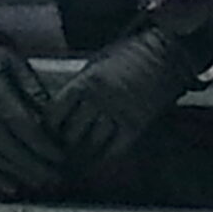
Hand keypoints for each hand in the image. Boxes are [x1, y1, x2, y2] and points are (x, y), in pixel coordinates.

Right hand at [0, 44, 63, 198]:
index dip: (45, 147)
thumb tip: (52, 113)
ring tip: (40, 184)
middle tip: (56, 178)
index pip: (27, 130)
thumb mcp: (15, 63)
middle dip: (37, 168)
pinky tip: (11, 187)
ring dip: (20, 175)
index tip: (61, 157)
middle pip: (14, 151)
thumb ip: (33, 89)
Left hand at [44, 22, 207, 177]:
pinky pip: (114, 149)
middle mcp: (99, 99)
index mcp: (86, 81)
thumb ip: (79, 86)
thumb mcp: (96, 63)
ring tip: (78, 157)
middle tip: (62, 149)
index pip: (56, 113)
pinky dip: (103, 158)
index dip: (49, 126)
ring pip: (91, 145)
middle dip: (65, 143)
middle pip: (71, 133)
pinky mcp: (135, 125)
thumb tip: (62, 109)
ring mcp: (118, 114)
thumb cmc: (128, 53)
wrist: (162, 52)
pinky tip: (98, 159)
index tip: (50, 131)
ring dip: (83, 153)